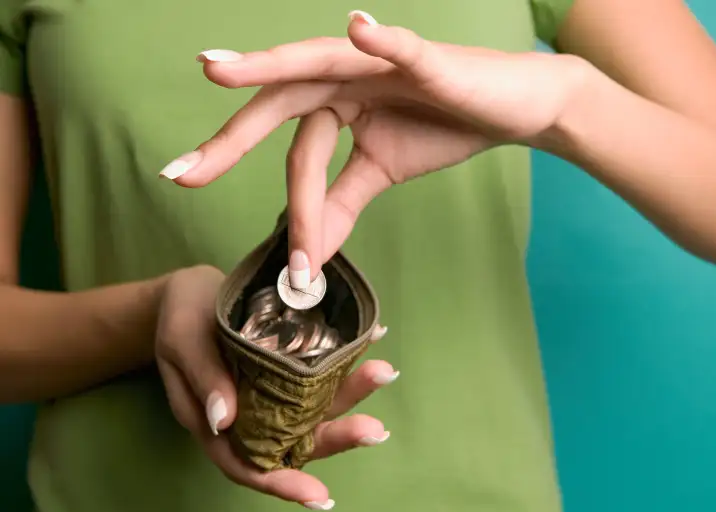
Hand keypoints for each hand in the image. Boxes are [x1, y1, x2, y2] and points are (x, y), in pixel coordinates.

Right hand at [154, 265, 396, 509]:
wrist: (192, 289)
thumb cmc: (180, 317)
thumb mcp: (184, 341)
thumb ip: (203, 380)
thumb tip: (224, 421)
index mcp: (217, 424)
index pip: (249, 465)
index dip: (283, 484)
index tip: (319, 495)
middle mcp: (253, 415)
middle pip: (297, 439)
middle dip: (338, 436)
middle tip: (375, 429)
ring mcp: (276, 391)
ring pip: (316, 405)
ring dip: (352, 394)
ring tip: (382, 372)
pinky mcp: (290, 367)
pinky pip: (321, 370)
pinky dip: (346, 359)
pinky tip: (371, 339)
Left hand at [161, 11, 589, 286]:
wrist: (511, 112)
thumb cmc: (444, 129)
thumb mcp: (380, 174)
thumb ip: (338, 205)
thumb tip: (306, 258)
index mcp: (334, 104)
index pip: (290, 147)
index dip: (271, 193)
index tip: (258, 242)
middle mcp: (345, 77)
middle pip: (279, 101)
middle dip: (231, 136)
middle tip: (183, 172)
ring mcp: (380, 63)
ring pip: (318, 64)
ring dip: (270, 65)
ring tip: (220, 70)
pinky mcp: (426, 60)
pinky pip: (400, 47)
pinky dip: (381, 40)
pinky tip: (358, 28)